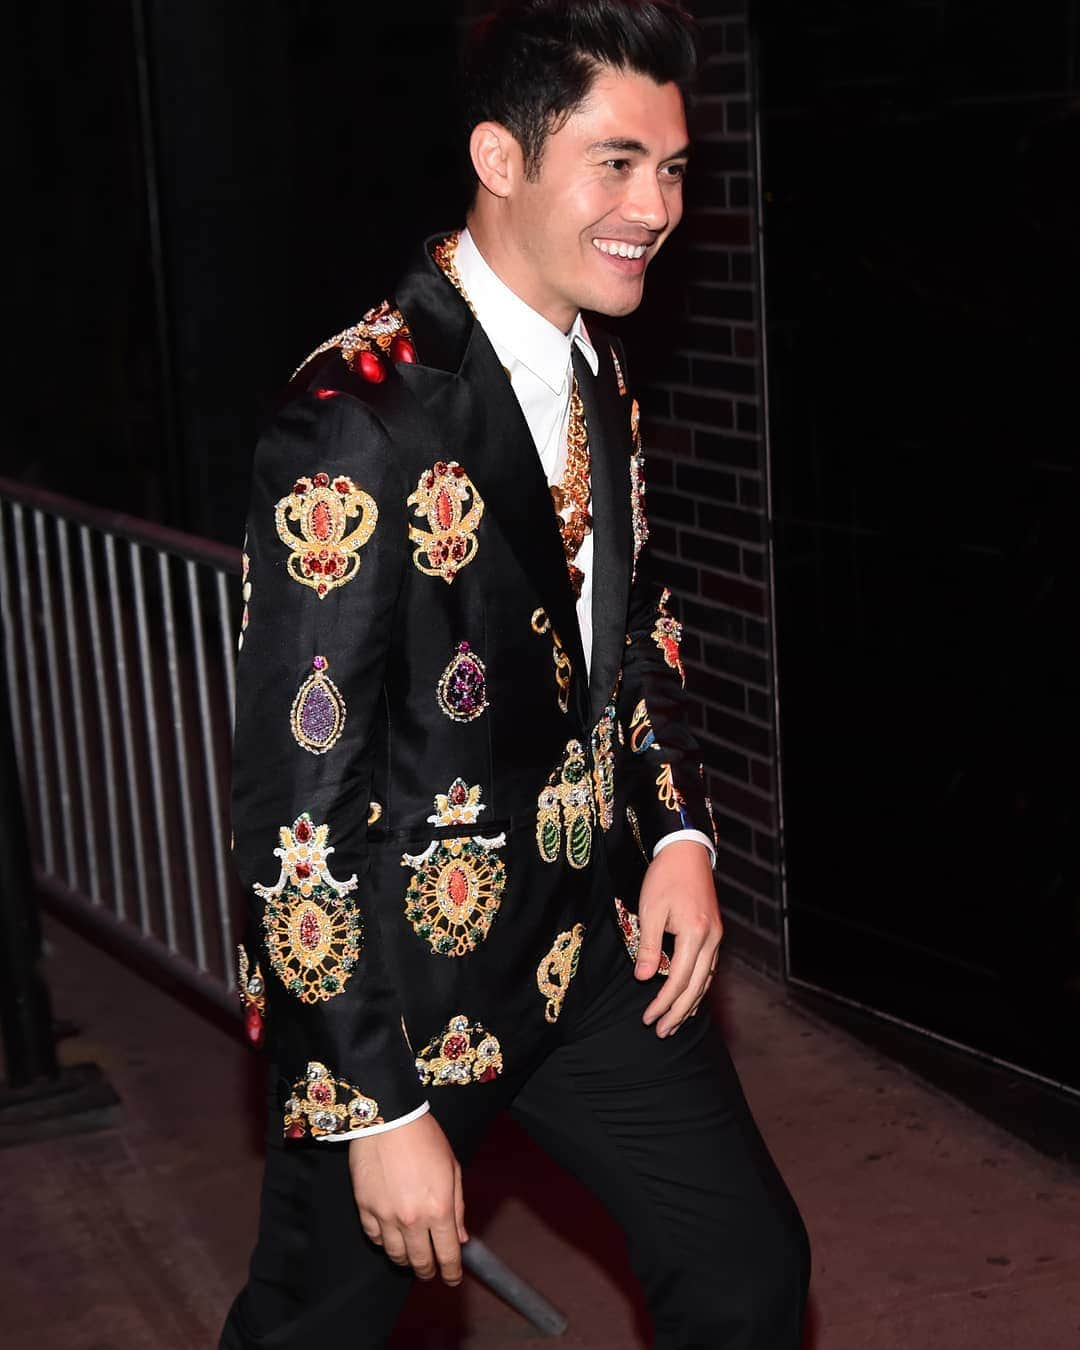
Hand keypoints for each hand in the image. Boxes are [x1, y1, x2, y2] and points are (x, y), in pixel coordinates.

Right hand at [348, 1112, 466, 1283]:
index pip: (447, 1254)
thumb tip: (460, 1236)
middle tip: (431, 1270)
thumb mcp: (452, 1169)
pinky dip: (384, 1241)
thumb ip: (458, 1206)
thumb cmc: (424, 1138)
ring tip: (411, 1255)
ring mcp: (386, 1216)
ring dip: (406, 1259)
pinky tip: (391, 1235)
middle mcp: (412, 1218)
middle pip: (420, 1261)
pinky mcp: (365, 1208)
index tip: (452, 1278)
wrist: (389, 1118)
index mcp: (439, 1209)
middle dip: (428, 1270)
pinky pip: (375, 1237)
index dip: (451, 1272)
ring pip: (395, 1255)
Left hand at [635, 839, 722, 1036]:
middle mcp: (711, 939)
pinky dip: (698, 988)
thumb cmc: (665, 877)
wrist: (687, 851)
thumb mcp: (650, 909)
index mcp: (695, 933)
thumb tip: (643, 978)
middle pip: (696, 987)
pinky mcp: (714, 933)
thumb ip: (648, 945)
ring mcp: (716, 937)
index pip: (679, 980)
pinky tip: (690, 999)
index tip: (648, 1018)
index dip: (663, 1002)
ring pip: (705, 981)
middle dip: (678, 1012)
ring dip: (690, 1005)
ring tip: (674, 1024)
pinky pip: (708, 969)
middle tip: (661, 1032)